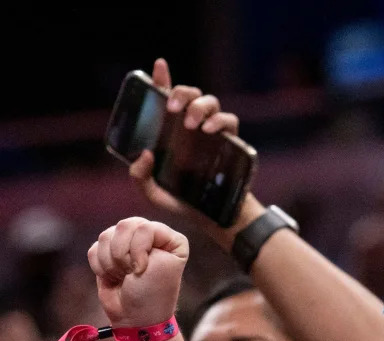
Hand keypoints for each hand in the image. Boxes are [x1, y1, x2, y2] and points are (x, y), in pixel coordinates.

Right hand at [87, 218, 187, 327]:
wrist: (135, 318)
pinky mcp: (108, 254)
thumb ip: (145, 233)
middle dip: (123, 254)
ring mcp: (128, 245)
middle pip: (123, 226)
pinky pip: (94, 249)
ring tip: (125, 277)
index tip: (143, 270)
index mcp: (170, 239)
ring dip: (112, 263)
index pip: (144, 226)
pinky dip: (100, 267)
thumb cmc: (152, 293)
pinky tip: (114, 278)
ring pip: (105, 236)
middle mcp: (150, 237)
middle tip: (133, 273)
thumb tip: (122, 227)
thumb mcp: (162, 262)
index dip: (138, 249)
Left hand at [128, 59, 243, 225]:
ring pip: (210, 102)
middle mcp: (192, 127)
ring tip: (192, 125)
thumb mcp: (154, 194)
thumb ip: (140, 177)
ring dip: (199, 107)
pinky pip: (229, 121)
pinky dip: (219, 121)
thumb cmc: (183, 204)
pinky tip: (209, 131)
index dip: (162, 79)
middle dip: (182, 93)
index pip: (166, 98)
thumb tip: (145, 153)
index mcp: (171, 132)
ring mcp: (213, 133)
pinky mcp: (231, 142)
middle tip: (173, 109)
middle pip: (190, 94)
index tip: (159, 66)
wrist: (215, 219)